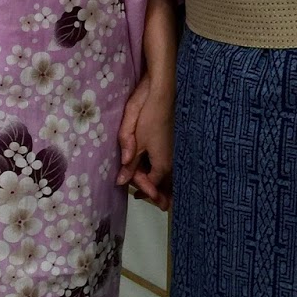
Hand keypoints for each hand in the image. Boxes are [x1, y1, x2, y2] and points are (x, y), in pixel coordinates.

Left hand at [116, 73, 173, 210]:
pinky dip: (168, 171)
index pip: (151, 184)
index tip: (137, 195)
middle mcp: (172, 159)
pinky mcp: (174, 141)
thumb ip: (129, 161)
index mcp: (162, 162)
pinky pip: (172, 163)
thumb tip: (121, 181)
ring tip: (165, 196)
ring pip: (171, 174)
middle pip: (166, 183)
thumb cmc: (147, 112)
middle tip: (162, 206)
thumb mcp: (133, 138)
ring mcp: (175, 150)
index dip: (143, 188)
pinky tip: (162, 170)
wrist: (162, 90)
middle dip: (162, 193)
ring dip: (166, 183)